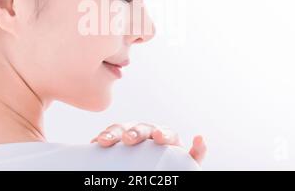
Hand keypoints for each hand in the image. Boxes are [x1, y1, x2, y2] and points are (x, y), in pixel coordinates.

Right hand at [90, 122, 206, 164]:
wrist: (154, 165)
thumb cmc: (170, 163)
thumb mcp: (184, 161)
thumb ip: (195, 153)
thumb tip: (201, 137)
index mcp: (165, 136)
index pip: (165, 132)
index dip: (162, 133)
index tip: (159, 138)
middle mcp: (147, 132)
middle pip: (140, 128)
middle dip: (134, 132)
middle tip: (129, 139)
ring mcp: (130, 134)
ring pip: (121, 128)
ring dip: (112, 132)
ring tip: (103, 140)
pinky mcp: (117, 140)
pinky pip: (109, 136)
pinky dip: (102, 137)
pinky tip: (94, 142)